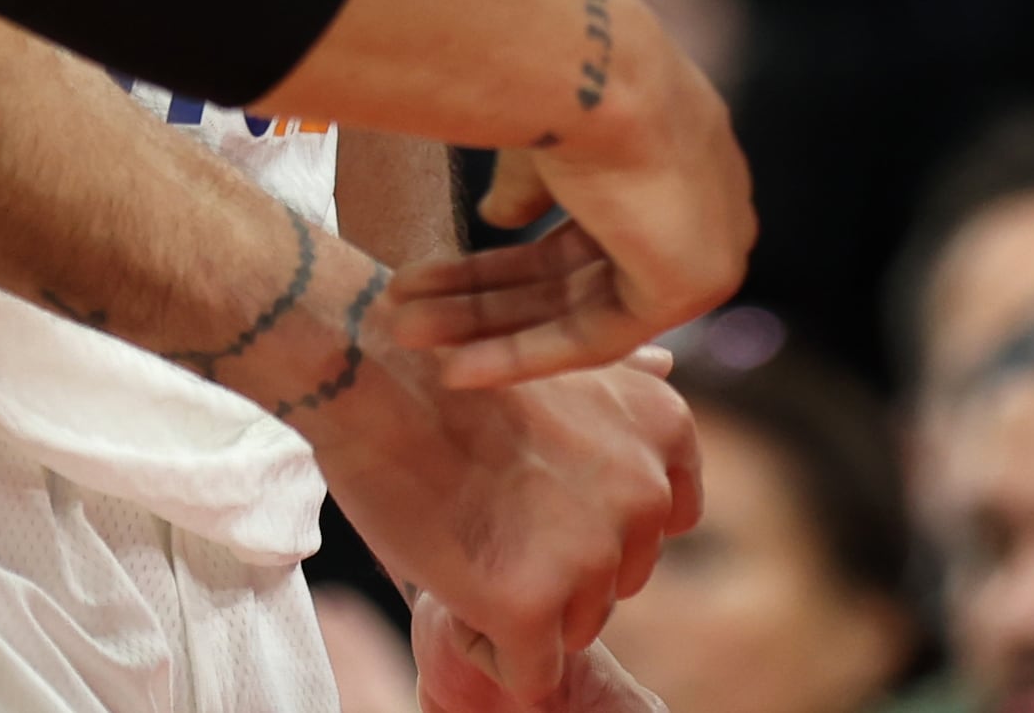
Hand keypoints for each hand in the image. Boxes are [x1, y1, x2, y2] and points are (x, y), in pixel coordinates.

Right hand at [312, 347, 695, 706]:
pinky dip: (489, 646)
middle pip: (615, 582)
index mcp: (663, 430)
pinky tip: (453, 579)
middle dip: (555, 568)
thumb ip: (622, 388)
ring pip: (573, 629)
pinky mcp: (532, 605)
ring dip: (520, 606)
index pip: (660, 525)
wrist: (369, 367)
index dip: (594, 525)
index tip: (537, 495)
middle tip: (485, 511)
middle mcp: (647, 492)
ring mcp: (593, 553)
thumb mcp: (559, 359)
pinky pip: (531, 673)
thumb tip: (664, 371)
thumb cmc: (448, 364)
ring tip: (466, 534)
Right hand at [401, 0, 748, 381]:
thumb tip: (498, 217)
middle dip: (486, 296)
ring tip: (407, 333)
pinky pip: (594, 337)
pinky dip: (523, 354)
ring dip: (489, 326)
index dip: (513, 258)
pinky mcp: (689, 287)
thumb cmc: (557, 76)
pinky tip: (457, 366)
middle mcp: (699, 199)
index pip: (589, 225)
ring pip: (575, 305)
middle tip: (409, 309)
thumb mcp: (536, 140)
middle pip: (575, 270)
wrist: (586, 68)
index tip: (446, 274)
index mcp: (672, 150)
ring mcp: (702, 243)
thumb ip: (528, 187)